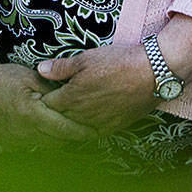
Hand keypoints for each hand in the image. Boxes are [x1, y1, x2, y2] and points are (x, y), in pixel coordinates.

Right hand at [0, 62, 98, 150]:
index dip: (83, 130)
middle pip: (59, 140)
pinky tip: (49, 130)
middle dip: (75, 135)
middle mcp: (26, 131)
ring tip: (72, 128)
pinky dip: (44, 139)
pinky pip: (34, 145)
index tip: (97, 129)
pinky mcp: (11, 144)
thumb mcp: (31, 76)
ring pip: (48, 145)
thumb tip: (74, 97)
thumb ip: (52, 89)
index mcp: (32, 113)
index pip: (65, 128)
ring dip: (60, 138)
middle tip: (90, 128)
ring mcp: (17, 140)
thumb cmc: (4, 78)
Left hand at [36, 44, 157, 136]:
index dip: (43, 96)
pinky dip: (85, 126)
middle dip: (53, 109)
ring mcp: (98, 124)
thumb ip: (60, 67)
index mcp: (71, 98)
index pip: (47, 103)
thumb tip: (40, 70)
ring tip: (68, 107)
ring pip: (74, 127)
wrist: (152, 74)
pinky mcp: (113, 128)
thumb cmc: (118, 62)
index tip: (42, 90)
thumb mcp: (86, 58)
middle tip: (51, 99)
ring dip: (68, 119)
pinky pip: (91, 132)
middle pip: (59, 118)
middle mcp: (82, 116)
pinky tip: (85, 118)